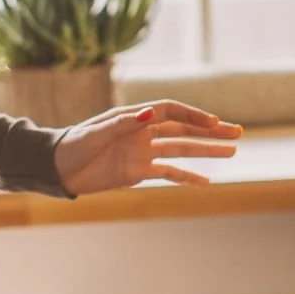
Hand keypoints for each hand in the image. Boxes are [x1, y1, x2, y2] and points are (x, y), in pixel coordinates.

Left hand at [53, 100, 242, 196]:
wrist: (57, 168)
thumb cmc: (74, 145)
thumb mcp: (97, 133)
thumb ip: (123, 123)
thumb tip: (149, 114)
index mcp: (135, 116)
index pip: (173, 112)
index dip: (194, 116)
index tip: (214, 123)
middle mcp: (144, 131)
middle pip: (184, 129)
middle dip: (211, 131)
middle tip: (237, 133)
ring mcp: (144, 152)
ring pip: (182, 150)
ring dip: (206, 150)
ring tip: (232, 151)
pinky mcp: (139, 172)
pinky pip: (169, 174)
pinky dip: (187, 177)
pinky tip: (207, 181)